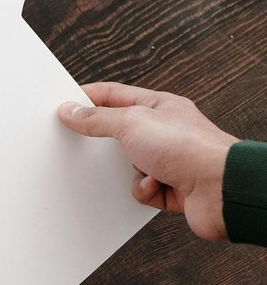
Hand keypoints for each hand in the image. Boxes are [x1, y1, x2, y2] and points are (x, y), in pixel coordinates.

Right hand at [58, 83, 238, 239]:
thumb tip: (72, 111)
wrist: (220, 188)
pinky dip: (143, 189)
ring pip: (126, 164)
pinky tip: (157, 184)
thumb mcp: (131, 123)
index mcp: (159, 106)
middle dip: (103, 139)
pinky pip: (139, 188)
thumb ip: (97, 118)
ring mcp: (168, 159)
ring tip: (139, 167)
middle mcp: (164, 131)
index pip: (114, 95)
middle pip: (118, 131)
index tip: (64, 105)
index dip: (87, 98)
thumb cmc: (190, 147)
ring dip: (127, 170)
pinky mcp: (169, 187)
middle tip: (85, 141)